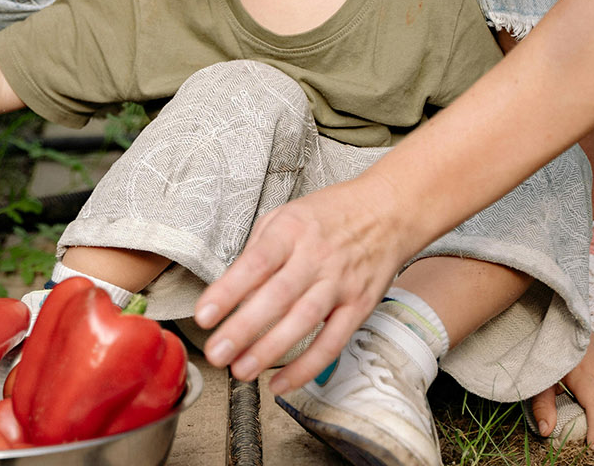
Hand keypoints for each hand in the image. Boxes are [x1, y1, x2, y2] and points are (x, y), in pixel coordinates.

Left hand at [192, 176, 405, 391]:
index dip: (228, 290)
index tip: (204, 315)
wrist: (389, 211)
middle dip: (243, 329)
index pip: (256, 262)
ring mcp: (340, 283)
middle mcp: (316, 256)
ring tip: (241, 370)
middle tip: (217, 353)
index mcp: (291, 230)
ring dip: (270, 351)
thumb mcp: (286, 215)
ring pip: (304, 321)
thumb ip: (257, 251)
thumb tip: (231, 290)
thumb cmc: (332, 215)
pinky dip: (307, 366)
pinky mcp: (359, 305)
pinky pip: (332, 342)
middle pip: (278, 296)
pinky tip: (281, 381)